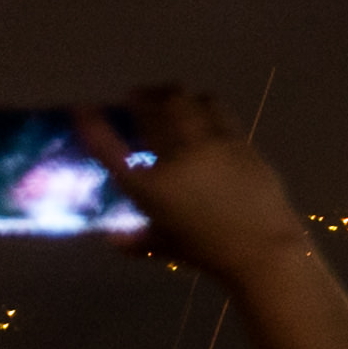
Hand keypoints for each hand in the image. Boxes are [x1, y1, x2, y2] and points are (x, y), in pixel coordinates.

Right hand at [77, 86, 311, 278]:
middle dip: (144, 96)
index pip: (111, 149)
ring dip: (176, 95)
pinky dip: (206, 106)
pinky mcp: (242, 142)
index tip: (83, 109)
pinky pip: (221, 112)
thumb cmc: (208, 253)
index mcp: (151, 186)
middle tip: (137, 96)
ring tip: (171, 98)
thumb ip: (135, 241)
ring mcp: (214, 144)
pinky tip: (205, 112)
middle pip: (157, 108)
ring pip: (191, 101)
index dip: (92, 126)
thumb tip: (113, 239)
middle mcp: (179, 156)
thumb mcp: (164, 247)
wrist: (264, 249)